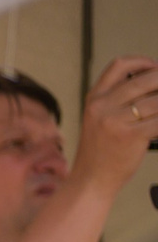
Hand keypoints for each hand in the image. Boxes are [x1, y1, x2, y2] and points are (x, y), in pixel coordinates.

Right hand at [76, 55, 157, 188]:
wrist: (91, 180)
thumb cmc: (99, 152)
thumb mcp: (98, 119)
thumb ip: (117, 101)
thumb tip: (152, 86)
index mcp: (94, 99)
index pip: (119, 65)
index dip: (142, 61)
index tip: (154, 67)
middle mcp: (102, 106)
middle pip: (143, 79)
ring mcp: (115, 121)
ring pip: (156, 100)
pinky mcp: (131, 135)